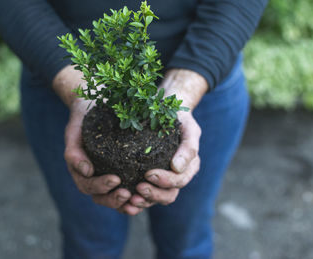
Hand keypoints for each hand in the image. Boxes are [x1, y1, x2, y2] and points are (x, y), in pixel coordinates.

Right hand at [53, 66, 131, 210]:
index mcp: (81, 170)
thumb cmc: (84, 118)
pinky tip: (148, 195)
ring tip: (139, 198)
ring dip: (127, 203)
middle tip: (128, 193)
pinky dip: (137, 197)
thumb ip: (74, 150)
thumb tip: (87, 171)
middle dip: (114, 199)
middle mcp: (94, 177)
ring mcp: (108, 177)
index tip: (115, 179)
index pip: (88, 186)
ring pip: (116, 199)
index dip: (100, 186)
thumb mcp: (75, 129)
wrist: (95, 106)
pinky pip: (129, 190)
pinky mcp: (124, 173)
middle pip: (102, 198)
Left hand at [122, 69, 208, 212]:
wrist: (166, 110)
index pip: (179, 180)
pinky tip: (123, 199)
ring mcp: (162, 180)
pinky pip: (142, 196)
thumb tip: (177, 167)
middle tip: (137, 189)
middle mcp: (177, 177)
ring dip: (143, 202)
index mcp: (189, 167)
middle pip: (168, 195)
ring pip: (155, 199)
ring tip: (129, 199)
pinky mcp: (148, 179)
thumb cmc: (179, 118)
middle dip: (153, 194)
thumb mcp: (188, 127)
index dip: (165, 181)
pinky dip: (134, 201)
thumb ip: (188, 147)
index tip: (148, 174)